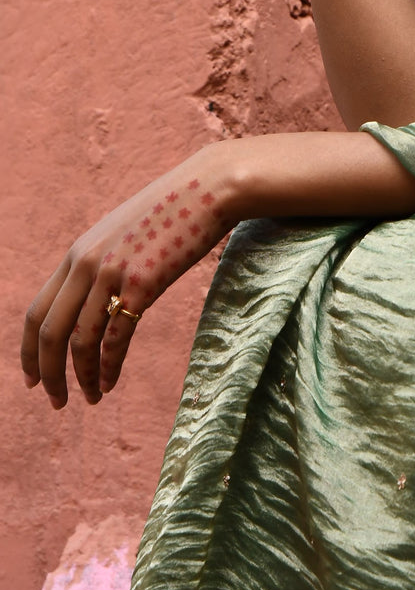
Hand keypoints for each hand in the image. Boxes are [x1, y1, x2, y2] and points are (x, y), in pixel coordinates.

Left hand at [21, 146, 236, 407]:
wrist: (211, 187)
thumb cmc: (175, 211)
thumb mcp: (125, 234)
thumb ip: (105, 261)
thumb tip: (100, 294)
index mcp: (77, 253)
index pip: (36, 312)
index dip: (28, 352)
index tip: (34, 379)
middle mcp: (85, 263)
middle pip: (49, 332)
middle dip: (48, 373)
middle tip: (55, 401)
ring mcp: (112, 272)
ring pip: (80, 340)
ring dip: (81, 377)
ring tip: (90, 398)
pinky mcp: (143, 282)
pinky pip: (116, 336)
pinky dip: (109, 366)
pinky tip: (110, 382)